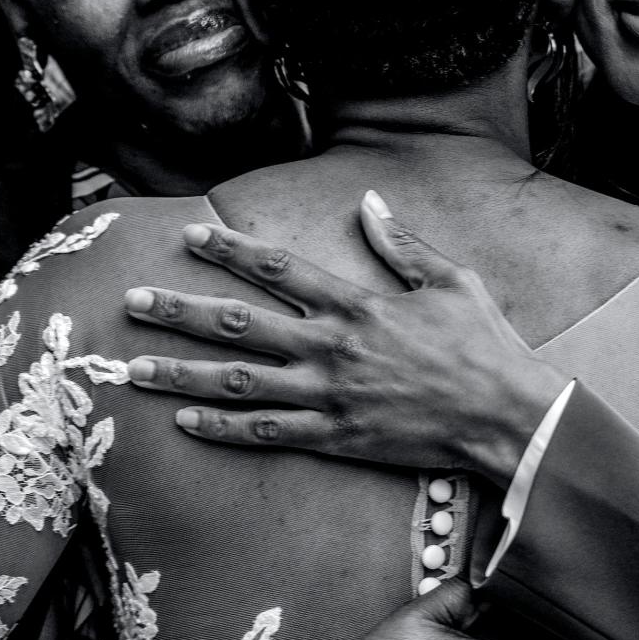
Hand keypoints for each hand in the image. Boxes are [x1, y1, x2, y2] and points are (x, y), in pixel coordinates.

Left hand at [125, 192, 568, 485]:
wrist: (507, 418)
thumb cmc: (484, 346)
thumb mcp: (452, 280)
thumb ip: (403, 244)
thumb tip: (369, 202)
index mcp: (357, 305)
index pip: (278, 270)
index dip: (229, 250)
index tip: (189, 236)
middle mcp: (332, 348)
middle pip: (238, 326)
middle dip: (180, 312)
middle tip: (131, 302)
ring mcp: (329, 397)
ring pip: (238, 384)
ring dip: (181, 375)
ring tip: (133, 370)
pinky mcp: (335, 437)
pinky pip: (267, 433)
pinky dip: (223, 428)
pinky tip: (185, 421)